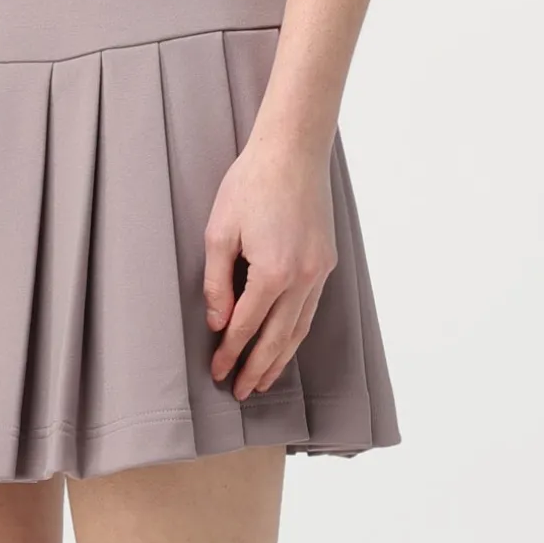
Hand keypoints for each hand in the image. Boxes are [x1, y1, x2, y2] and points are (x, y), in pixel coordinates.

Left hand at [203, 135, 336, 399]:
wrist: (292, 151)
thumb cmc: (251, 184)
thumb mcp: (220, 230)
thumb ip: (217, 281)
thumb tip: (218, 322)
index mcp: (273, 272)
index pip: (247, 326)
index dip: (230, 353)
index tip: (218, 374)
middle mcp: (302, 278)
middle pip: (278, 338)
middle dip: (258, 368)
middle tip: (241, 391)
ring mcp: (319, 270)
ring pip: (300, 327)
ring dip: (282, 357)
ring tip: (265, 380)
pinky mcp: (326, 260)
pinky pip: (311, 307)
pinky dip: (298, 331)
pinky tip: (287, 341)